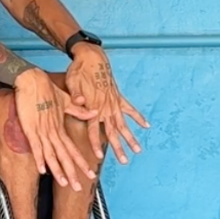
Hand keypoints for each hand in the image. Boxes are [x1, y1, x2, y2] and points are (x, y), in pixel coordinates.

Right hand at [12, 68, 95, 190]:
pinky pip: (36, 146)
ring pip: (52, 155)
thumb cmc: (47, 89)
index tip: (90, 174)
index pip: (73, 149)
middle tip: (79, 188)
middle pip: (64, 156)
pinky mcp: (30, 128)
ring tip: (65, 184)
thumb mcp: (66, 100)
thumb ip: (78, 110)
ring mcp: (42, 131)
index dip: (81, 163)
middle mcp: (53, 132)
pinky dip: (40, 158)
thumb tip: (93, 112)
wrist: (33, 79)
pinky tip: (43, 171)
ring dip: (58, 170)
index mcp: (61, 127)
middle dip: (72, 173)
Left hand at [63, 45, 148, 164]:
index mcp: (93, 107)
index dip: (96, 144)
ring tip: (138, 150)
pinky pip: (130, 109)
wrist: (91, 56)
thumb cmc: (78, 71)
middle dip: (118, 148)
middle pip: (113, 132)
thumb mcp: (72, 83)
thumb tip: (78, 102)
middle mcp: (105, 108)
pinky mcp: (118, 96)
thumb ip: (76, 97)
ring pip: (124, 124)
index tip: (99, 157)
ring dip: (131, 138)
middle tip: (124, 162)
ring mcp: (114, 103)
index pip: (94, 130)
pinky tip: (146, 125)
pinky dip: (138, 117)